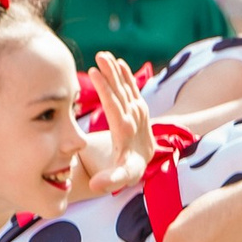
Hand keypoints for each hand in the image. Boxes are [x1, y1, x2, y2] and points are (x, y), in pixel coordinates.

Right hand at [78, 52, 153, 194]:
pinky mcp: (140, 107)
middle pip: (121, 92)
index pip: (114, 106)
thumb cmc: (128, 170)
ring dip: (116, 71)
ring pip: (126, 87)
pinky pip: (133, 88)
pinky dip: (126, 75)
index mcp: (126, 131)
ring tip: (104, 55)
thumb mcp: (121, 178)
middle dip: (110, 74)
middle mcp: (135, 118)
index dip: (105, 89)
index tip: (94, 73)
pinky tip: (119, 63)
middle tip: (99, 57)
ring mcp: (139, 111)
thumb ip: (111, 181)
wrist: (146, 163)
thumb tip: (95, 186)